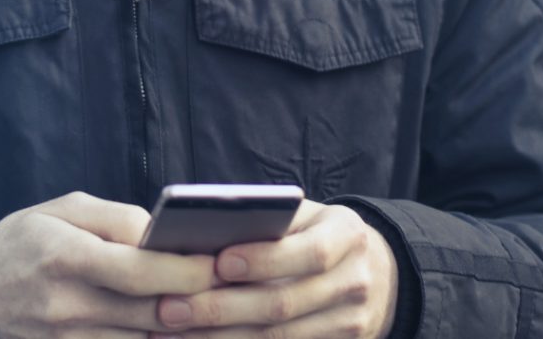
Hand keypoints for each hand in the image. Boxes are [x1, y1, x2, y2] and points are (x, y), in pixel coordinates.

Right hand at [0, 192, 217, 337]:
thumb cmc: (24, 241)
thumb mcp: (64, 210)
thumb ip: (118, 219)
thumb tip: (167, 237)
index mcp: (65, 257)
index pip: (140, 271)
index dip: (188, 270)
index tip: (221, 263)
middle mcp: (65, 306)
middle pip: (151, 313)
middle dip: (199, 302)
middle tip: (232, 289)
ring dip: (182, 329)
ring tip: (213, 310)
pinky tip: (172, 329)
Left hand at [151, 201, 398, 338]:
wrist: (373, 272)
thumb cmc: (315, 233)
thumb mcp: (303, 216)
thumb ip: (266, 221)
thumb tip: (200, 235)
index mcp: (347, 236)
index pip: (309, 252)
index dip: (263, 260)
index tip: (218, 263)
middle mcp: (355, 282)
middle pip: (284, 303)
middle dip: (221, 309)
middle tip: (169, 309)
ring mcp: (350, 323)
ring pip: (278, 337)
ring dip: (219, 337)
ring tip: (169, 333)